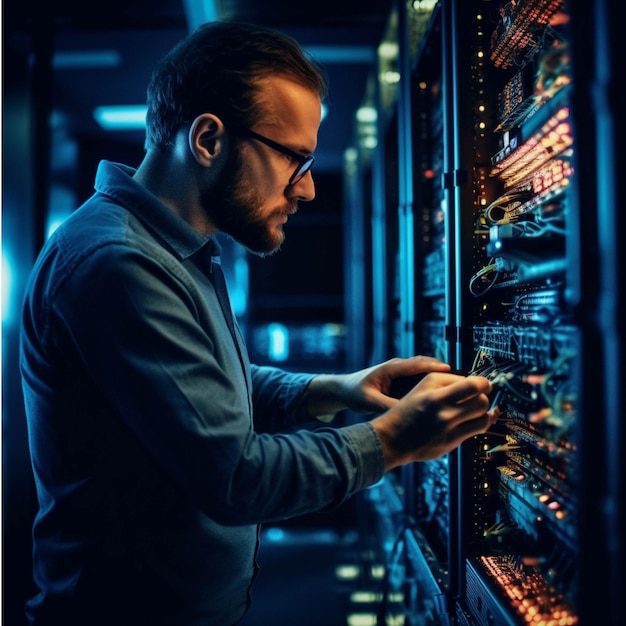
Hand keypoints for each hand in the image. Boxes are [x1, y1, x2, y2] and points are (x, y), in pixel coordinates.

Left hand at [335, 355, 452, 413]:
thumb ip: (386, 406)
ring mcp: (401, 373)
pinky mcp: (402, 380)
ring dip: (440, 378)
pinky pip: (421, 379)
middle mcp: (398, 367)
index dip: (435, 367)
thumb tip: (404, 411)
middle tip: (462, 380)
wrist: (345, 389)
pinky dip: (433, 383)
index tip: (451, 373)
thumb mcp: (369, 401)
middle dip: (443, 372)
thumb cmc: (355, 392)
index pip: (417, 364)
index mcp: (391, 369)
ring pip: (426, 372)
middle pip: (426, 366)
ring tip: (458, 387)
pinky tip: (443, 395)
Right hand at [370, 371, 498, 469]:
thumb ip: (447, 381)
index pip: (472, 384)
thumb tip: (473, 383)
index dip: (483, 383)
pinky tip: (478, 420)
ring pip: (482, 416)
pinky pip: (476, 431)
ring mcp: (447, 427)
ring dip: (484, 411)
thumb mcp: (421, 387)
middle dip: (483, 397)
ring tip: (476, 409)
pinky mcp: (450, 442)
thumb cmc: (405, 412)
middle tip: (478, 396)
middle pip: (481, 400)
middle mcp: (442, 409)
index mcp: (434, 392)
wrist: (391, 439)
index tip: (483, 384)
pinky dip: (480, 423)